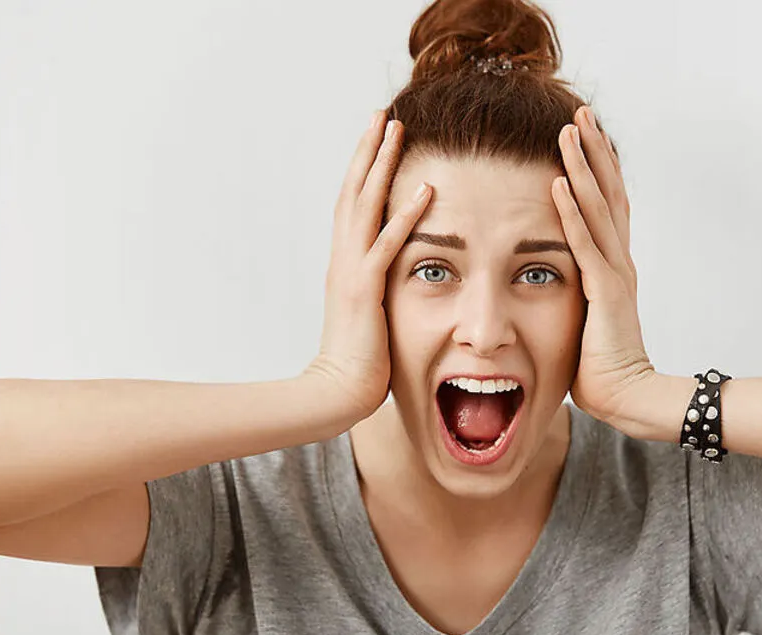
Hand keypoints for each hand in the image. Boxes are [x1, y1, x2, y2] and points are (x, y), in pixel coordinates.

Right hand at [306, 111, 432, 420]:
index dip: (364, 170)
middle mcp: (343, 259)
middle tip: (382, 114)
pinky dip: (406, 215)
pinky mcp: (366, 291)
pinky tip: (426, 190)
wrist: (335, 394)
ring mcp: (351, 272)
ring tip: (396, 130)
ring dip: (381, 166)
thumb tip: (387, 281)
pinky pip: (388, 245)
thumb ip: (376, 291)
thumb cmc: (358, 364)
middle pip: (353, 191)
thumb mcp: (368, 316)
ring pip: (365, 206)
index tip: (377, 138)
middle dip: (368, 151)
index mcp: (345, 264)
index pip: (353, 206)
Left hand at [552, 106, 657, 423]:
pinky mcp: (603, 293)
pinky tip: (557, 182)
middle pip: (608, 193)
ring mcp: (613, 274)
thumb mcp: (585, 322)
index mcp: (613, 267)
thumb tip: (551, 287)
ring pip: (597, 208)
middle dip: (593, 151)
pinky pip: (584, 244)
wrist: (629, 400)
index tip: (583, 135)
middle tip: (581, 112)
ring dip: (582, 167)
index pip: (607, 206)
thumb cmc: (602, 370)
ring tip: (569, 130)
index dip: (597, 168)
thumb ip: (576, 297)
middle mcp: (618, 262)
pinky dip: (570, 211)